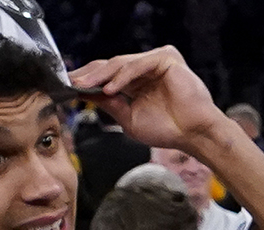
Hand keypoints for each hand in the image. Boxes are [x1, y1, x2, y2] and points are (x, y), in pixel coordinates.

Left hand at [68, 48, 226, 153]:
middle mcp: (146, 68)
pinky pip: (138, 65)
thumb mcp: (129, 117)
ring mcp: (156, 61)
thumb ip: (109, 103)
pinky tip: (109, 88)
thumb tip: (84, 93)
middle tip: (72, 83)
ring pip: (122, 64)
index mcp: (138, 81)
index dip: (88, 80)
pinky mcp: (166, 59)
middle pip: (111, 65)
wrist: (194, 135)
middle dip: (90, 75)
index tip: (69, 86)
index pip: (108, 74)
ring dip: (101, 75)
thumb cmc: (169, 130)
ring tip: (85, 85)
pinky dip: (122, 76)